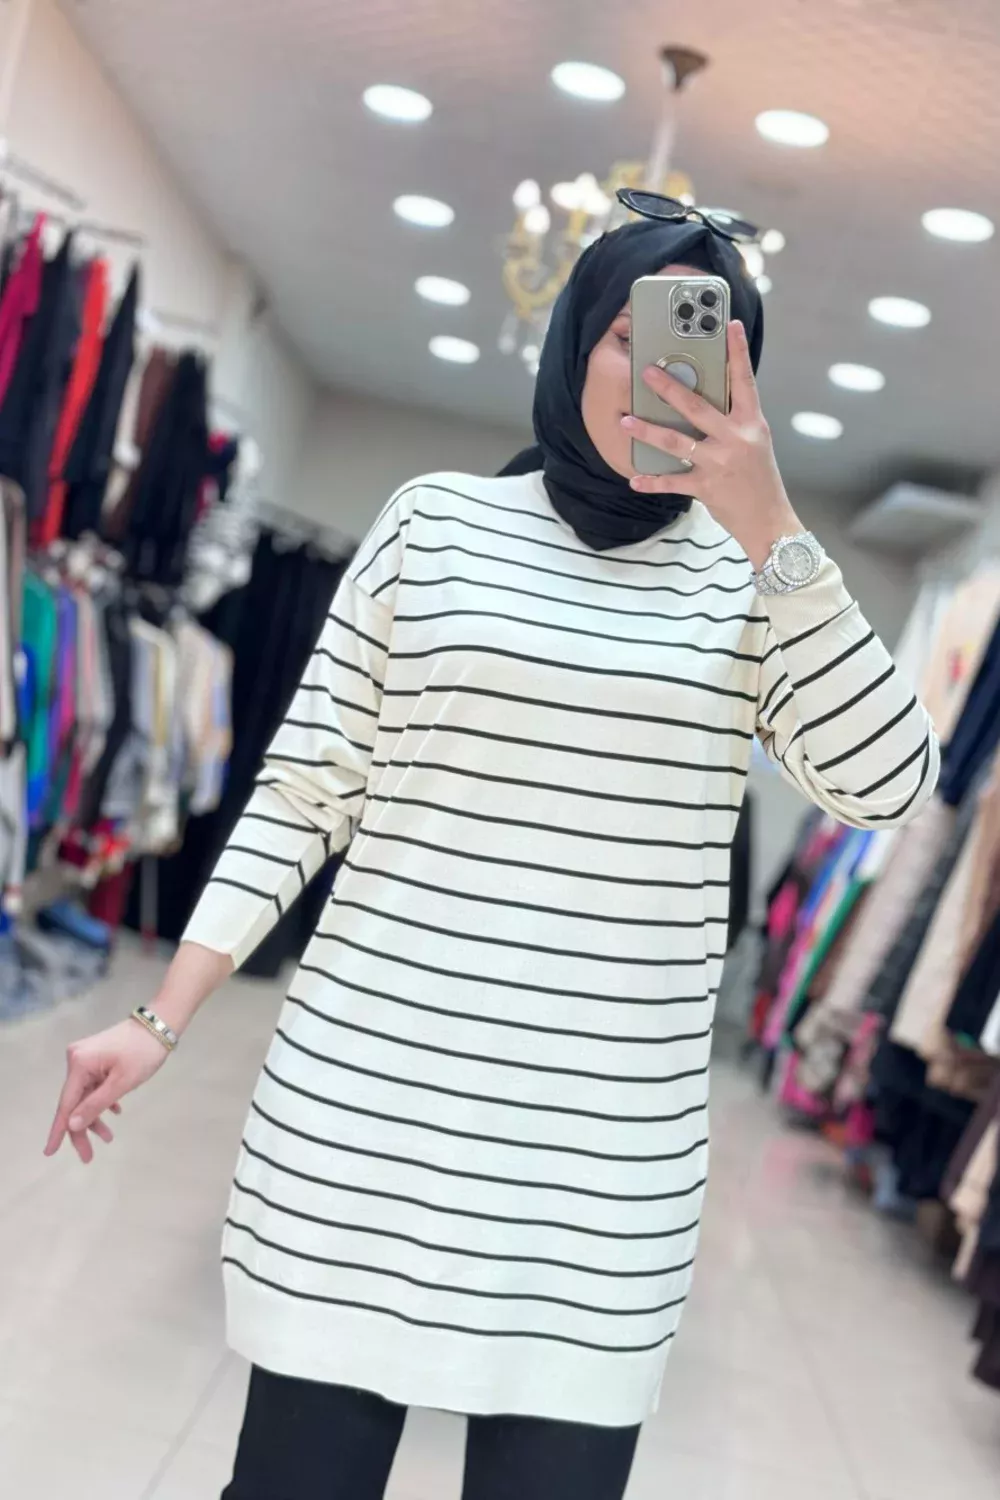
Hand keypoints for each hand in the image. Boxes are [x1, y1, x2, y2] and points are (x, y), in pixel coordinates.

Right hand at [44, 1018, 169, 1163]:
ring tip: (108, 1138)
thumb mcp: (121, 1083)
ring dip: (95, 1116)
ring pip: (85, 1096)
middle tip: (88, 1157)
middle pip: (74, 1102)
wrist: (159, 1024)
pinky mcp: (96, 1057)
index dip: (58, 1131)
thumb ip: (95, 1105)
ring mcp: (86, 1058)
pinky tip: (114, 1112)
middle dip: (82, 1129)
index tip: (49, 1153)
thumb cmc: (144, 1052)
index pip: (66, 1105)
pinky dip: (102, 1101)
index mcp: (79, 1064)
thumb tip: (71, 1125)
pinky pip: (94, 1086)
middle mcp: (76, 1059)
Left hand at [621, 321, 801, 567]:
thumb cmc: (760, 478)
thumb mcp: (755, 442)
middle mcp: (735, 439)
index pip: (745, 381)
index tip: (730, 325)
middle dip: (669, 388)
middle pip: (697, 408)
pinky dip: (652, 481)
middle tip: (647, 372)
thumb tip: (702, 400)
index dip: (738, 352)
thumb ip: (733, 421)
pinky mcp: (706, 488)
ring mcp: (719, 463)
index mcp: (751, 423)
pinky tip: (634, 478)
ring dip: (647, 431)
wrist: (769, 520)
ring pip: (677, 442)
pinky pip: (673, 482)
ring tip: (626, 420)